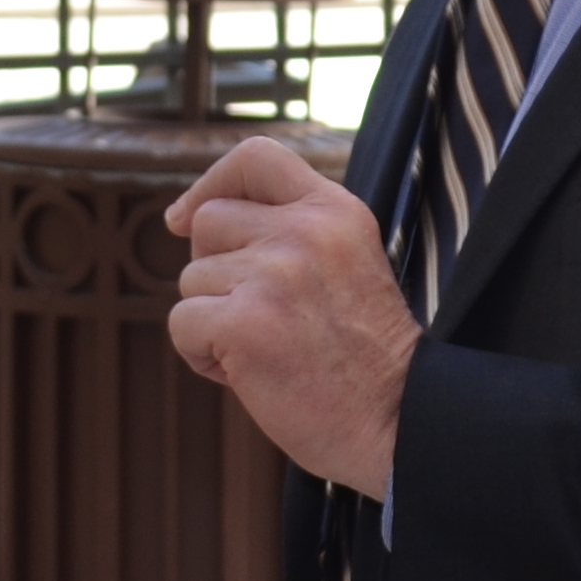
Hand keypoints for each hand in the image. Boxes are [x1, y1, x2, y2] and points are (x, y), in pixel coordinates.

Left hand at [162, 136, 417, 494]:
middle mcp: (304, 231)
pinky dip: (201, 356)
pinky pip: (183, 324)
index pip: (257, 156)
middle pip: (208, 220)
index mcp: (335, 211)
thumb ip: (293, 233)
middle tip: (254, 314)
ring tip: (265, 350)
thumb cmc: (364, 360)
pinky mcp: (244, 321)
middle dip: (212, 268)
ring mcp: (272, 274)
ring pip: (192, 279)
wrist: (396, 423)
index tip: (185, 218)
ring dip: (212, 319)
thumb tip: (193, 220)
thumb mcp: (346, 264)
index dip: (213, 181)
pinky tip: (248, 374)